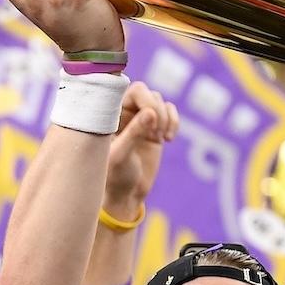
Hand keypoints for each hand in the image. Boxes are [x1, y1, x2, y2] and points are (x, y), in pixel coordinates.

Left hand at [103, 81, 178, 219]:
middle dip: (157, 110)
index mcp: (110, 113)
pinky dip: (174, 121)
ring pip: (159, 101)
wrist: (125, 194)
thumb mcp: (120, 155)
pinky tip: (169, 139)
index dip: (145, 99)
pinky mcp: (155, 129)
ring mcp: (140, 119)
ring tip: (162, 138)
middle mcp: (124, 112)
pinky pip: (169, 112)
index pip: (130, 90)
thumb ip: (134, 133)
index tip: (149, 120)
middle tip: (157, 133)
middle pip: (147, 92)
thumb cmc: (114, 176)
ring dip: (166, 118)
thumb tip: (151, 113)